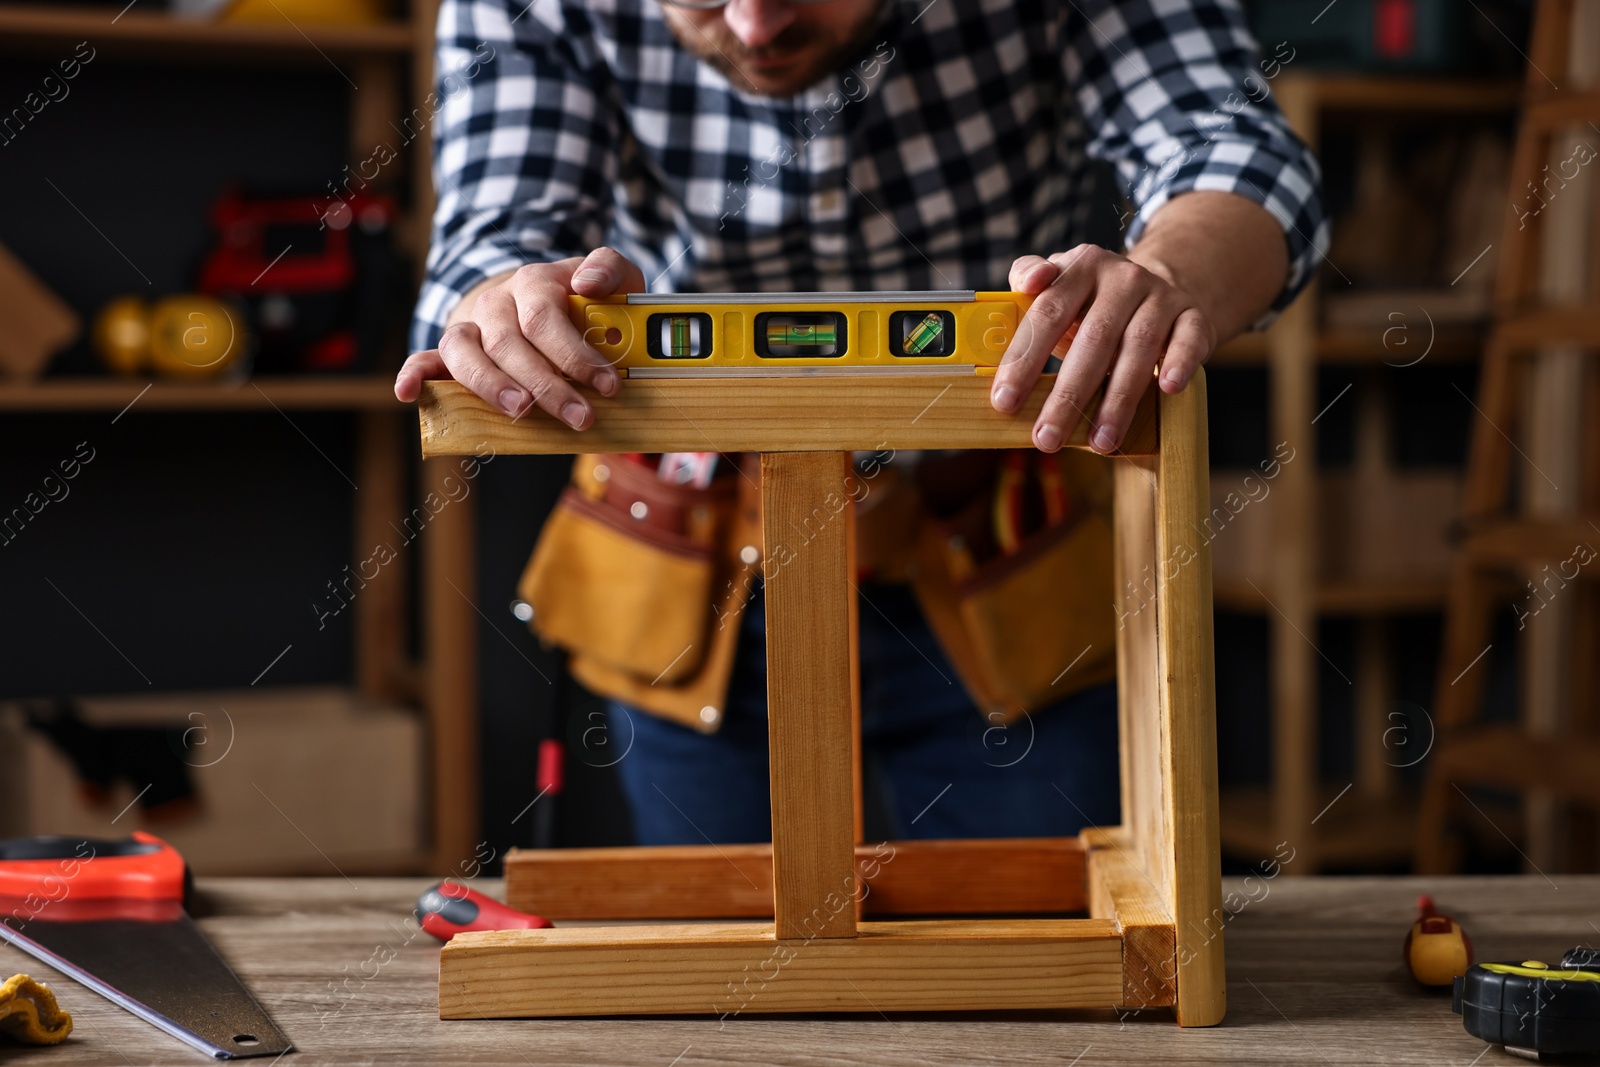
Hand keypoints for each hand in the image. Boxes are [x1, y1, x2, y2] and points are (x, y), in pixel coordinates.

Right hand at [394, 247, 645, 428]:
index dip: (575, 354)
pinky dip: (414, 375)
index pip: (546, 318)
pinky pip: (426, 359)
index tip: (608, 385)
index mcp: (534, 283)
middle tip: (581, 415)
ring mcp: (472, 326)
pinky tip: (408, 393)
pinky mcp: (454, 351)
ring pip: (465, 352)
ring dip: (491, 384)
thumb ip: (610, 268)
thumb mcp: (611, 277)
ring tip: (520, 410)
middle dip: (547, 385)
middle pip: (509, 343)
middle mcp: (496, 302)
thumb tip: (587, 283)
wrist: (539, 297)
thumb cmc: (584, 300)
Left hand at [989, 245, 1214, 453]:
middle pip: (1093, 339)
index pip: (1047, 313)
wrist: (1160, 286)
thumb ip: (1027, 279)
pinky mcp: (1193, 316)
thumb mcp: (1059, 285)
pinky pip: (1189, 340)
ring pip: (1138, 348)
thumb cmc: (1092, 302)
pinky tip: (1167, 390)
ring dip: (1118, 400)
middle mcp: (1123, 278)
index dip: (1024, 359)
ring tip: (1100, 442)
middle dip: (1068, 396)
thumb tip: (1026, 283)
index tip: (1004, 403)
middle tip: (1047, 439)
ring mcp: (1161, 296)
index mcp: (1081, 267)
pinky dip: (1179, 363)